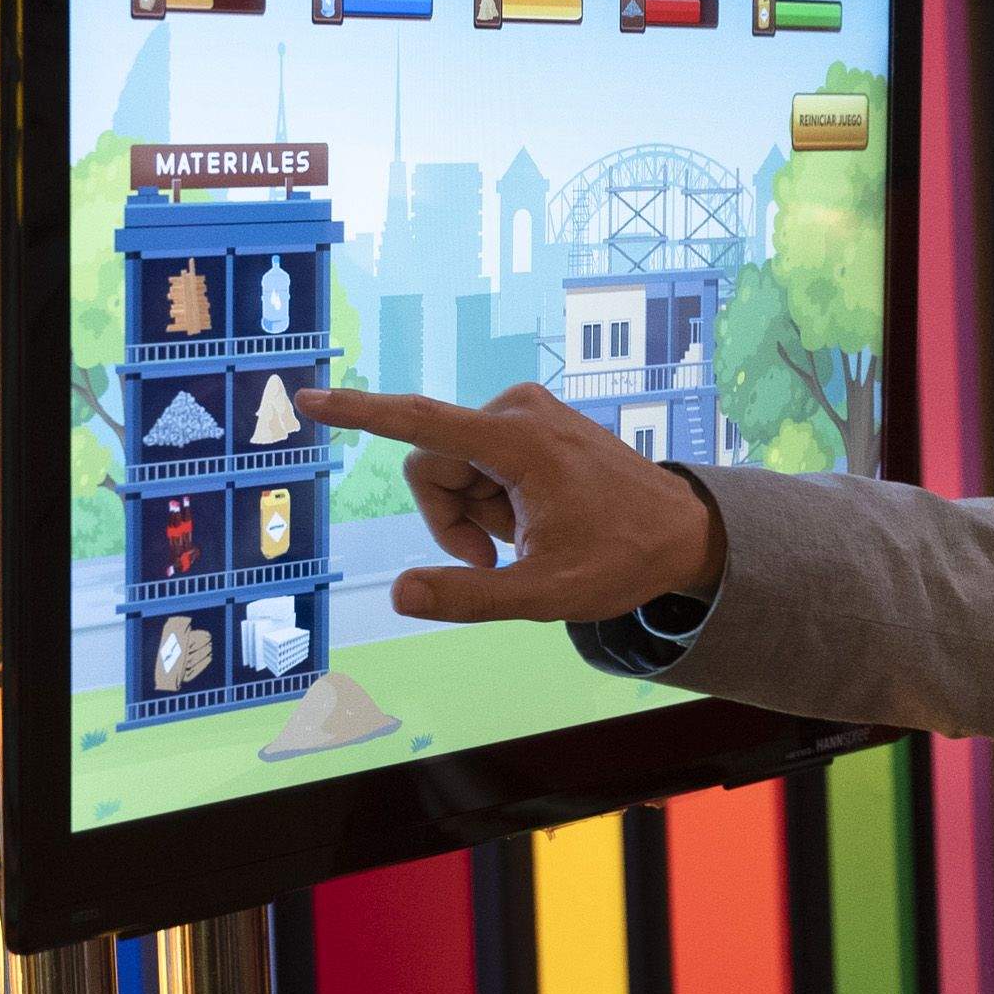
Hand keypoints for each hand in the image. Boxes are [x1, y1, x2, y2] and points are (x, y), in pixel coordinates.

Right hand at [294, 381, 725, 623]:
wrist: (683, 533)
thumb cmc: (624, 561)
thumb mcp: (548, 594)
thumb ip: (472, 595)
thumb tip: (401, 595)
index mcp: (520, 442)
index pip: (420, 423)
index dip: (360, 413)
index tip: (310, 398)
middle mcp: (519, 410)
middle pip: (430, 464)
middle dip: (450, 517)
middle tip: (501, 553)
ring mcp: (526, 411)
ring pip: (452, 467)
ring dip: (475, 511)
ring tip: (530, 533)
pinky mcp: (530, 420)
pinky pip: (478, 461)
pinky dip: (494, 498)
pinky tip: (536, 517)